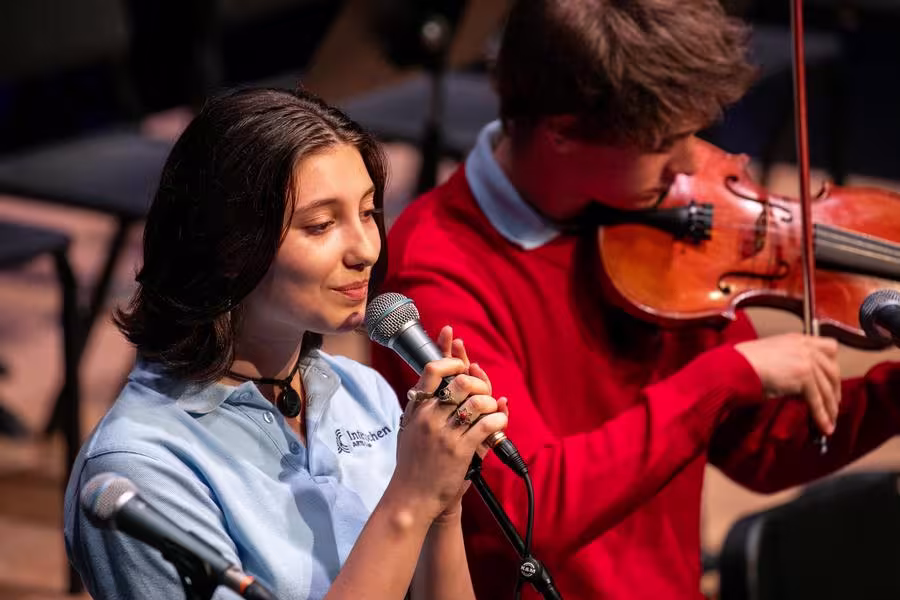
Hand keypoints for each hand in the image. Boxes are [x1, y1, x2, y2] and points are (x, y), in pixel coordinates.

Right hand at [389, 326, 508, 524]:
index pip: (431, 370)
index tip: (461, 358)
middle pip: (459, 382)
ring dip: (491, 402)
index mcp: (416, 410)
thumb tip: (448, 384)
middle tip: (482, 391)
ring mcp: (444, 433)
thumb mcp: (410, 429)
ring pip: (477, 401)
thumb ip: (425, 407)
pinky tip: (499, 421)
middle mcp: (429, 417)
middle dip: (478, 381)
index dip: (451, 357)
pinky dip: (499, 419)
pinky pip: (487, 425)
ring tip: (492, 409)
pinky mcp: (460, 450)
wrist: (410, 498)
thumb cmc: (413, 464)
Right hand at [735, 333, 839, 433]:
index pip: (829, 348)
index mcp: (797, 339)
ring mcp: (806, 360)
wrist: (733, 367)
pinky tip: (824, 427)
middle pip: (832, 370)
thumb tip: (798, 387)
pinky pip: (817, 400)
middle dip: (834, 390)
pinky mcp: (803, 376)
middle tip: (832, 406)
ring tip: (830, 423)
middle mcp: (805, 346)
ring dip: (830, 407)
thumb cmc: (742, 364)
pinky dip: (821, 415)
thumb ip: (789, 364)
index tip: (831, 382)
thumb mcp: (771, 357)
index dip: (832, 366)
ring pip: (827, 388)